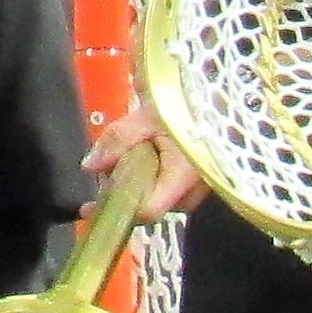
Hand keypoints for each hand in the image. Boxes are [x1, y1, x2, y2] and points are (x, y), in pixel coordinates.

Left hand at [86, 101, 203, 217]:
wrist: (221, 100)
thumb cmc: (188, 107)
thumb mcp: (148, 117)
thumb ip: (118, 140)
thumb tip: (90, 166)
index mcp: (181, 179)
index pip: (146, 212)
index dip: (117, 207)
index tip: (94, 199)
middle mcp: (191, 193)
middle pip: (146, 205)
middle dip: (122, 187)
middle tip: (111, 161)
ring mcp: (197, 191)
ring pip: (156, 196)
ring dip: (136, 179)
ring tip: (133, 150)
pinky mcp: (197, 184)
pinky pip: (167, 188)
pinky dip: (151, 174)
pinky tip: (148, 153)